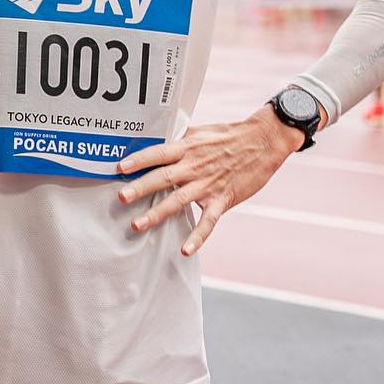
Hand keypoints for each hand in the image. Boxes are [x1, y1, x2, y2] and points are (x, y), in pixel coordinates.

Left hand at [116, 104, 307, 257]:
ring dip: (157, 214)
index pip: (158, 153)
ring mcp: (208, 184)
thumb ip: (179, 141)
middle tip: (120, 198)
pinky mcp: (222, 199)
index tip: (119, 167)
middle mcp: (194, 166)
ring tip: (137, 224)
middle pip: (163, 177)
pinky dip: (197, 237)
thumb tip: (155, 144)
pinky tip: (185, 250)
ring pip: (178, 201)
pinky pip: (208, 221)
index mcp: (187, 147)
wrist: (264, 140)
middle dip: (140, 188)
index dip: (139, 159)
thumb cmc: (229, 135)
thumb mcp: (200, 132)